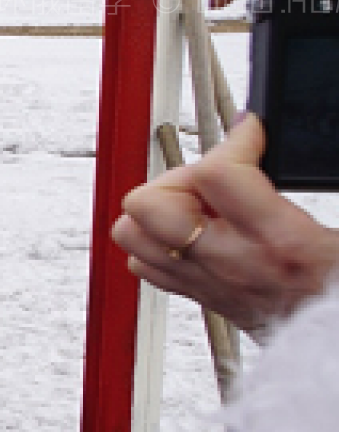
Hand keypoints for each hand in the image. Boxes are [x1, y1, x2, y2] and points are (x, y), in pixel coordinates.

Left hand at [112, 115, 338, 330]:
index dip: (233, 139)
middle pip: (147, 204)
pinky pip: (144, 263)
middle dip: (179, 177)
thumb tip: (280, 141)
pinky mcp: (202, 299)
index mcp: (279, 244)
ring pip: (130, 234)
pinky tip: (198, 230)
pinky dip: (159, 239)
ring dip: (158, 208)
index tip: (251, 133)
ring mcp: (208, 285)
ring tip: (202, 202)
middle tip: (219, 175)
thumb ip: (301, 188)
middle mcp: (231, 265)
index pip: (216, 173)